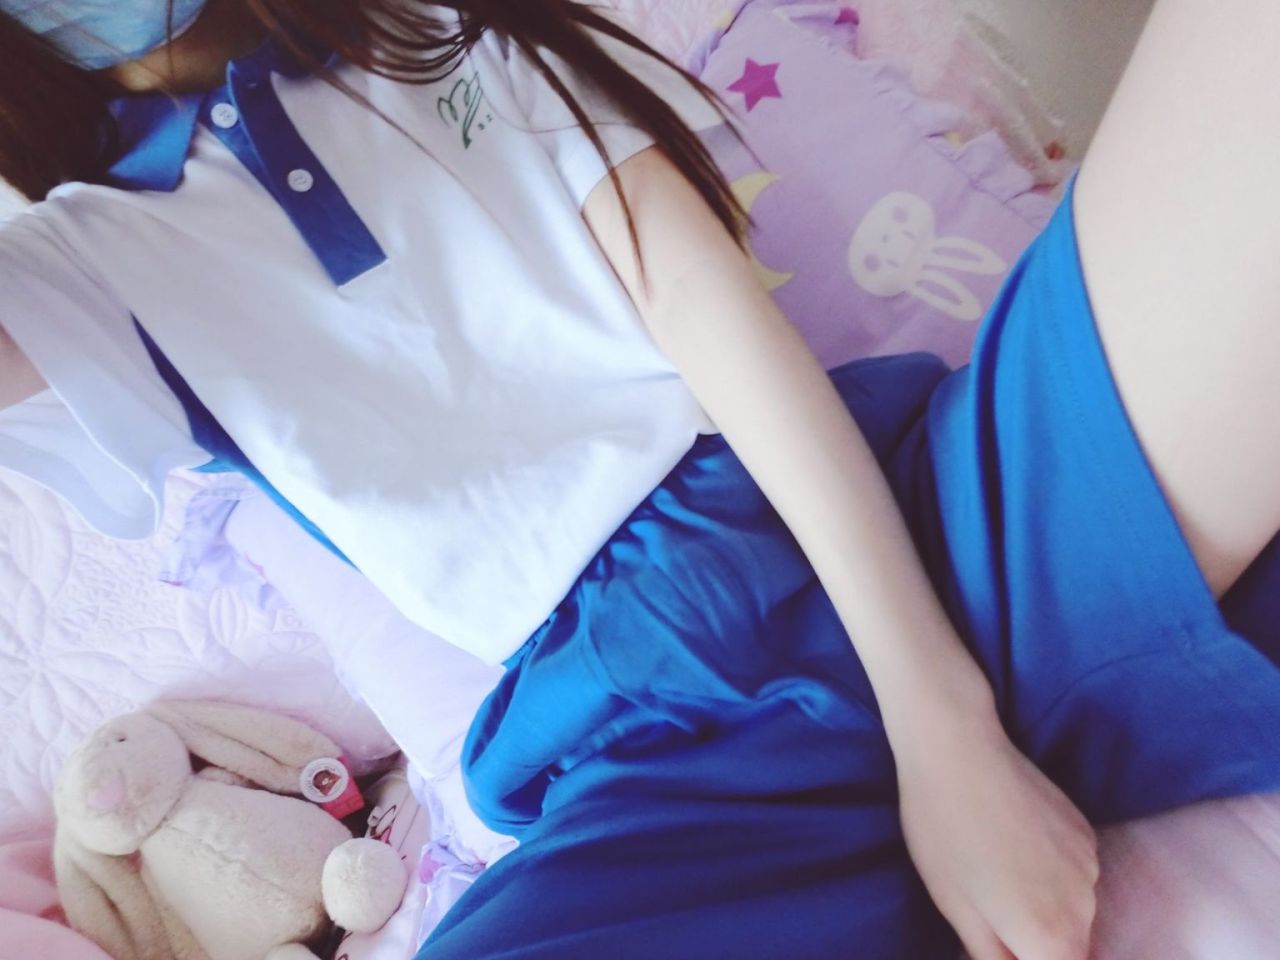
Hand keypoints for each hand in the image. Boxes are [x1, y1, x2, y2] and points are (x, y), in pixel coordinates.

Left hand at [896, 708, 1099, 959]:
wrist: (958, 748)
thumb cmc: (943, 831)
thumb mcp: (956, 908)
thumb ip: (994, 954)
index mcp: (1050, 934)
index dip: (1022, 958)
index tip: (999, 939)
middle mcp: (1084, 906)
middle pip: (1069, 948)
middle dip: (1032, 942)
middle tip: (985, 905)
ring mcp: (1090, 864)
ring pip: (1072, 911)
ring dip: (1041, 907)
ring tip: (992, 869)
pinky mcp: (1085, 831)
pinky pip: (1074, 874)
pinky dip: (1049, 873)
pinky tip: (1010, 843)